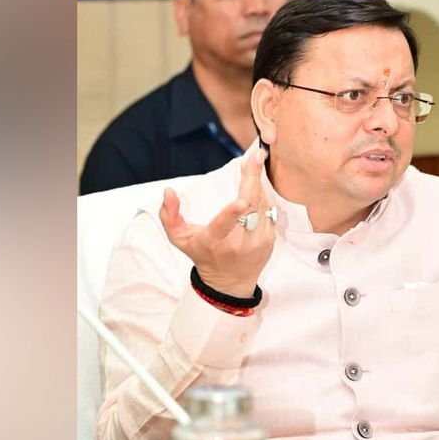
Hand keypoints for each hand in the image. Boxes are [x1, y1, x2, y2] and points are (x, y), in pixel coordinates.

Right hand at [159, 147, 274, 297]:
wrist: (230, 282)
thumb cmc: (202, 255)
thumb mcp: (180, 238)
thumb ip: (169, 215)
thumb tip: (168, 191)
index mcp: (215, 241)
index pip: (223, 226)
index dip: (232, 213)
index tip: (241, 200)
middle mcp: (239, 242)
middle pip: (250, 207)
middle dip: (253, 179)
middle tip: (256, 156)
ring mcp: (258, 242)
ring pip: (262, 205)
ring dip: (258, 184)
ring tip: (255, 164)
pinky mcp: (270, 239)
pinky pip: (269, 211)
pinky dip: (263, 197)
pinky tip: (257, 187)